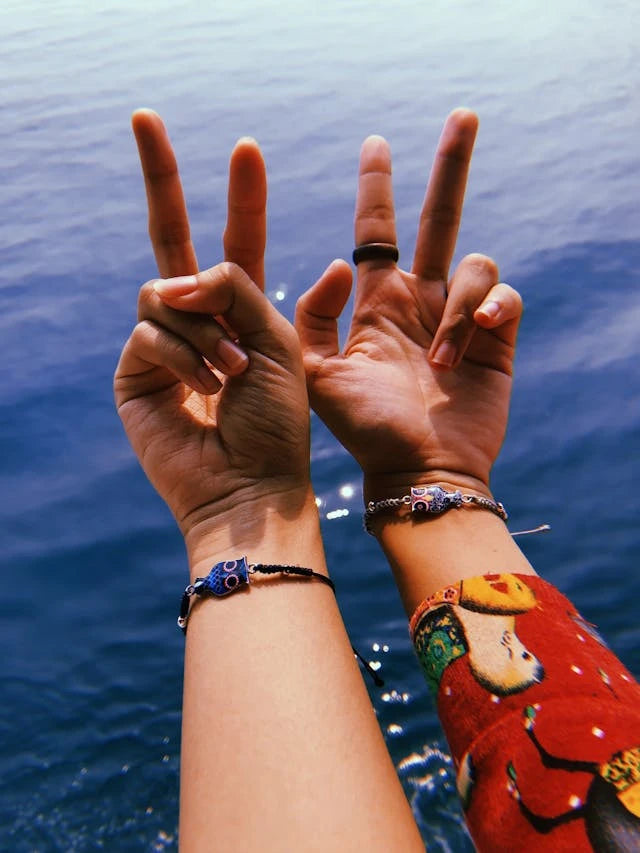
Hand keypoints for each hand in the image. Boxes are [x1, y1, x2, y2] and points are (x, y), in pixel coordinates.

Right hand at [114, 112, 309, 548]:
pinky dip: (185, 354)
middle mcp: (199, 323)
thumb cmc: (276, 423)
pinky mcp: (134, 370)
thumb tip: (184, 272)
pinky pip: (151, 328)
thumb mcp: (278, 343)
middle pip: (173, 238)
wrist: (251, 486)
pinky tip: (205, 389)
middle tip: (144, 116)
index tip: (247, 148)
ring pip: (166, 290)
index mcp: (243, 315)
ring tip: (233, 374)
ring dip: (205, 327)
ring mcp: (162, 344)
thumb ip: (238, 290)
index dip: (241, 199)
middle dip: (162, 177)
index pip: (236, 243)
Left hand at [295, 110, 521, 498]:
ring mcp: (460, 318)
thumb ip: (310, 318)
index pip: (377, 232)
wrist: (415, 470)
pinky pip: (505, 295)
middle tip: (463, 116)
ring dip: (456, 305)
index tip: (374, 144)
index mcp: (379, 303)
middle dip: (450, 167)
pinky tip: (473, 338)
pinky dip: (489, 307)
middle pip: (439, 218)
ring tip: (441, 356)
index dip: (376, 188)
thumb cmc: (364, 429)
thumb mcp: (315, 373)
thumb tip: (337, 263)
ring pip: (474, 265)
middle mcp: (421, 301)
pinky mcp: (498, 339)